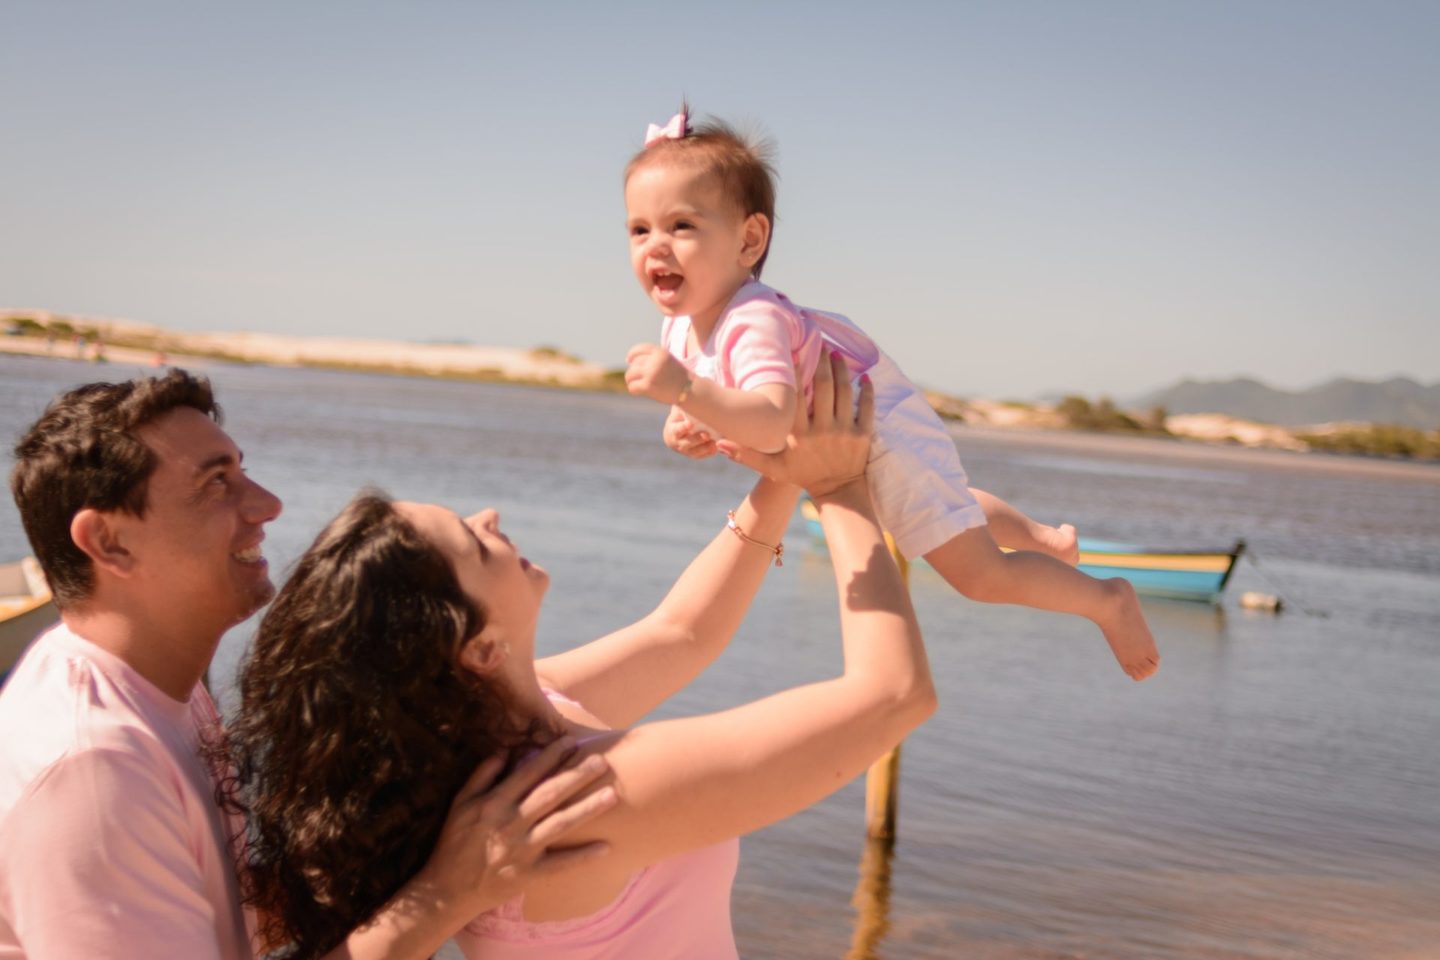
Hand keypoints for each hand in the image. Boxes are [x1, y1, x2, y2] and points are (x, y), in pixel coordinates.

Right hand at [415, 737, 615, 915]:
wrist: (447, 891)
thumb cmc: (454, 843)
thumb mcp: (459, 804)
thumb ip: (481, 776)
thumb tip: (503, 751)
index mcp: (494, 804)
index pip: (528, 774)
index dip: (551, 756)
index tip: (572, 742)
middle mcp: (511, 824)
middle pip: (550, 795)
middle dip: (578, 776)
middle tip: (603, 761)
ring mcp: (521, 850)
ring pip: (560, 825)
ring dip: (588, 809)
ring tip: (613, 795)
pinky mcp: (528, 875)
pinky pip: (560, 865)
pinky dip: (583, 857)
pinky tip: (607, 847)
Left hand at [625, 343, 691, 403]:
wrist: (691, 391)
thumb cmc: (680, 378)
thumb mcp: (668, 362)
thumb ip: (654, 359)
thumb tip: (631, 361)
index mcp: (660, 352)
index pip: (639, 349)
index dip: (632, 354)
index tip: (629, 360)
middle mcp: (655, 360)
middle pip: (633, 364)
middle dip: (633, 372)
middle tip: (634, 379)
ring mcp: (651, 373)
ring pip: (630, 375)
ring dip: (631, 381)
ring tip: (637, 386)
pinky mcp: (648, 385)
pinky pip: (632, 386)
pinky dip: (633, 390)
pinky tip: (638, 392)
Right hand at [664, 405, 716, 458]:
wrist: (683, 426)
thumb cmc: (683, 414)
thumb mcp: (681, 408)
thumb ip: (684, 404)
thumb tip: (688, 394)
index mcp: (671, 430)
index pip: (676, 430)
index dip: (683, 428)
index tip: (690, 424)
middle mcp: (677, 443)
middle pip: (686, 443)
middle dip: (696, 440)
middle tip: (706, 435)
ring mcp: (685, 451)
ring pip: (694, 452)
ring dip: (704, 448)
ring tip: (714, 443)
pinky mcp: (694, 454)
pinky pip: (701, 456)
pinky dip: (709, 453)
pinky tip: (716, 448)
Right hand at [718, 348, 872, 496]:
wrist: (838, 492)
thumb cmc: (803, 476)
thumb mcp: (773, 468)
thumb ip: (747, 455)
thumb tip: (719, 442)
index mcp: (799, 434)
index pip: (797, 396)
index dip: (797, 373)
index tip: (796, 354)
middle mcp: (822, 429)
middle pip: (824, 387)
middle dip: (823, 362)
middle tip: (821, 345)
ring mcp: (844, 431)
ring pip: (844, 392)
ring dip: (842, 370)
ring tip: (837, 354)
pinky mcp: (863, 435)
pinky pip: (866, 407)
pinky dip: (866, 390)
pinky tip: (864, 376)